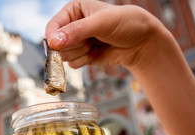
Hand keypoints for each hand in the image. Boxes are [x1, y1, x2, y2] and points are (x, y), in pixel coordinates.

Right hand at [45, 0, 166, 70]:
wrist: (142, 43)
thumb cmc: (126, 24)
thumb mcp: (102, 23)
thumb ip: (77, 31)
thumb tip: (52, 42)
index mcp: (73, 10)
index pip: (52, 26)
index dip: (53, 38)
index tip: (57, 46)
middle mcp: (71, 26)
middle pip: (56, 44)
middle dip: (74, 45)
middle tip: (90, 40)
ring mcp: (76, 42)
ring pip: (63, 56)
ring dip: (81, 53)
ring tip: (95, 44)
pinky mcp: (81, 56)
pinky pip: (72, 65)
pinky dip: (85, 61)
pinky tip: (97, 52)